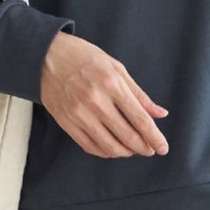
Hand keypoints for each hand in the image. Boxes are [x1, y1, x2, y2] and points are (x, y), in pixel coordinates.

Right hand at [40, 29, 168, 158]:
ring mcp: (80, 114)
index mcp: (112, 84)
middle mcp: (96, 101)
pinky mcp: (67, 123)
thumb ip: (139, 94)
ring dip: (126, 152)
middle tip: (150, 149)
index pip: (140, 119)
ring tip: (133, 149)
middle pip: (127, 136)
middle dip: (143, 148)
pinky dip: (105, 152)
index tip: (163, 147)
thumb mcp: (116, 68)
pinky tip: (113, 148)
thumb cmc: (84, 58)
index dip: (155, 137)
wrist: (46, 57)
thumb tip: (160, 114)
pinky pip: (90, 146)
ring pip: (109, 146)